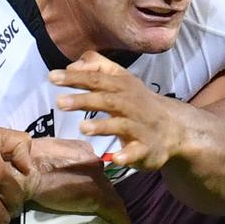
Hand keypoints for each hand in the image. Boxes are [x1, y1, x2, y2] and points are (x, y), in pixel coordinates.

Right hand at [27, 138, 129, 223]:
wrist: (26, 170)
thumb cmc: (29, 161)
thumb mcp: (48, 151)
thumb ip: (60, 157)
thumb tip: (58, 166)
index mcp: (82, 149)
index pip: (93, 166)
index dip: (91, 179)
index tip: (86, 188)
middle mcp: (93, 160)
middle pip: (103, 179)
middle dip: (99, 191)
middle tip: (91, 204)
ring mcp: (97, 177)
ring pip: (110, 194)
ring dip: (110, 205)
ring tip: (111, 218)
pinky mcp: (97, 195)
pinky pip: (114, 209)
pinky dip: (120, 219)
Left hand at [49, 51, 183, 170]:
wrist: (173, 127)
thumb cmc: (137, 100)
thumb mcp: (120, 78)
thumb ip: (96, 67)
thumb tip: (71, 65)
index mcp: (122, 85)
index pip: (96, 79)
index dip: (74, 78)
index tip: (52, 77)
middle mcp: (130, 104)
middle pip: (106, 100)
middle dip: (84, 101)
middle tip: (60, 103)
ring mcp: (139, 127)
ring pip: (120, 126)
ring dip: (102, 126)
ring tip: (83, 128)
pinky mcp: (145, 148)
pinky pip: (136, 152)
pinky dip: (127, 155)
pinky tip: (115, 158)